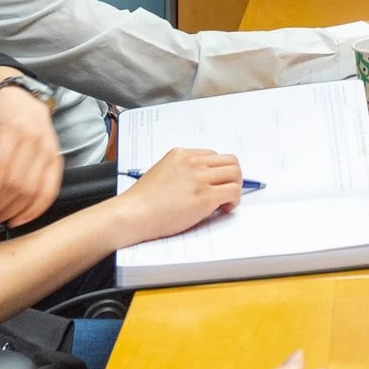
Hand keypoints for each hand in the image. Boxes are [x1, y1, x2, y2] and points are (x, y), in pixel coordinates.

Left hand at [0, 78, 62, 225]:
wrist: (25, 104)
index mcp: (12, 128)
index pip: (0, 166)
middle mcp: (35, 139)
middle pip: (17, 182)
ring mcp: (49, 151)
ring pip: (33, 190)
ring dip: (13, 211)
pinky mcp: (57, 161)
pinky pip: (50, 191)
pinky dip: (35, 210)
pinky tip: (19, 219)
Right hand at [117, 147, 244, 243]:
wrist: (132, 214)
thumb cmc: (141, 201)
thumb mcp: (161, 172)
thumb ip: (181, 172)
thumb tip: (199, 182)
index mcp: (181, 154)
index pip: (212, 156)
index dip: (216, 171)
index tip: (214, 183)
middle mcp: (192, 162)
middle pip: (229, 161)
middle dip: (232, 176)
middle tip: (226, 191)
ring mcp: (200, 178)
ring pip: (235, 173)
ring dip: (235, 187)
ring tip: (224, 201)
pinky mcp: (205, 196)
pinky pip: (234, 191)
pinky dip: (234, 200)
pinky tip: (223, 209)